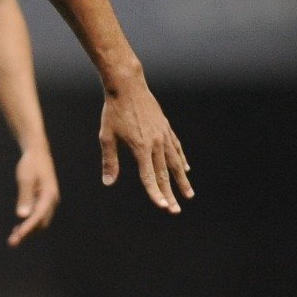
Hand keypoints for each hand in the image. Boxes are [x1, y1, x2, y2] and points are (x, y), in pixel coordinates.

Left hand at [8, 146, 59, 246]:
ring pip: (40, 220)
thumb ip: (24, 197)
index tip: (18, 237)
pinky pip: (38, 215)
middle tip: (13, 241)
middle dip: (28, 232)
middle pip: (41, 222)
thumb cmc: (30, 163)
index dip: (28, 228)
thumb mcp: (25, 178)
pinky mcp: (43, 199)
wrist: (36, 151)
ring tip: (14, 237)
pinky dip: (29, 222)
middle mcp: (51, 200)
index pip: (38, 216)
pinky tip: (18, 227)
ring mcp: (48, 200)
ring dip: (29, 229)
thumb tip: (22, 216)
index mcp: (49, 195)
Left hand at [99, 74, 192, 212]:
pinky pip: (176, 147)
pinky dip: (181, 159)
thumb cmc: (114, 110)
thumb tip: (108, 182)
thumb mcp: (107, 136)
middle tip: (176, 211)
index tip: (163, 207)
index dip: (156, 194)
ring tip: (189, 194)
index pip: (149, 177)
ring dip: (181, 180)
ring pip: (175, 162)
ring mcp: (163, 135)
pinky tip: (185, 168)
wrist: (127, 85)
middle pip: (164, 174)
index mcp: (140, 147)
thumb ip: (110, 160)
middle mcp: (155, 143)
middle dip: (170, 194)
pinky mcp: (165, 127)